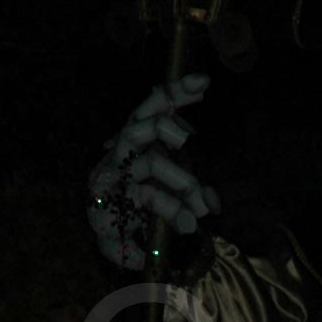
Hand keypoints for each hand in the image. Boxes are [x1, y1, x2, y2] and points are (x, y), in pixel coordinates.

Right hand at [89, 73, 221, 265]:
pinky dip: (171, 211)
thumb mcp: (173, 193)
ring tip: (200, 209)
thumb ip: (194, 193)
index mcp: (137, 141)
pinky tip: (184, 227)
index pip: (152, 108)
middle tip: (188, 140)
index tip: (204, 82)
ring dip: (182, 181)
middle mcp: (122, 154)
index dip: (175, 93)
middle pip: (140, 125)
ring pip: (150, 162)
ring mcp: (114, 177)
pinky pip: (148, 198)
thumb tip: (211, 203)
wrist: (112, 240)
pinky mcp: (111, 202)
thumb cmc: (143, 205)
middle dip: (169, 128)